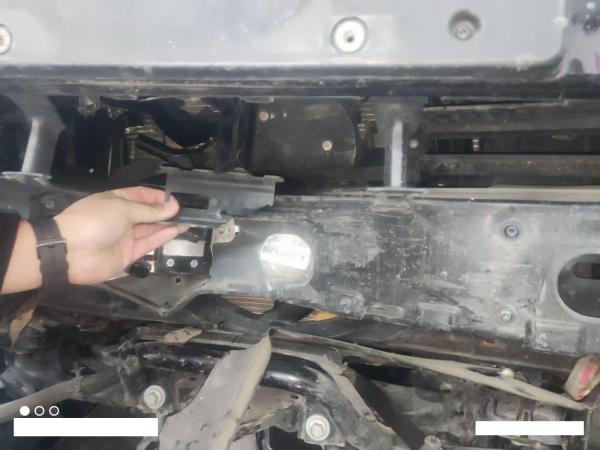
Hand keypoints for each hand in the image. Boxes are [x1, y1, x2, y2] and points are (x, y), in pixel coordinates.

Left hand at [53, 186, 186, 284]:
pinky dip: (162, 237)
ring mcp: (125, 237)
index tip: (174, 199)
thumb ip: (150, 211)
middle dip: (164, 211)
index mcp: (115, 201)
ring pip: (150, 229)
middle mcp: (121, 218)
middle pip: (147, 213)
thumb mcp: (123, 209)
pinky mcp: (128, 254)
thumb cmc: (94, 221)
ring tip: (186, 220)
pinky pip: (148, 243)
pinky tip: (176, 230)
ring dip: (167, 224)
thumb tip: (173, 207)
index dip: (157, 196)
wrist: (70, 252)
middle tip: (184, 210)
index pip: (140, 195)